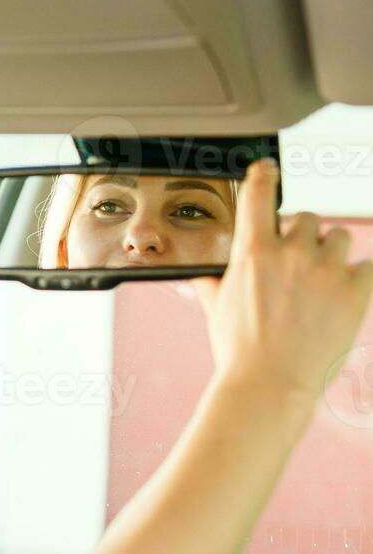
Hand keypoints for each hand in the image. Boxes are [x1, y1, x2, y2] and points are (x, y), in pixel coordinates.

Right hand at [193, 158, 372, 402]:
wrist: (270, 384)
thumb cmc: (238, 350)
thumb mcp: (216, 309)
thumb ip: (211, 282)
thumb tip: (197, 274)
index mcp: (253, 252)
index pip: (258, 194)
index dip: (263, 175)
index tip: (267, 169)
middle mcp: (291, 253)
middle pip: (307, 218)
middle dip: (303, 238)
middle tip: (296, 266)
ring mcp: (326, 270)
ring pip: (338, 239)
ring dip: (330, 254)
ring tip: (318, 283)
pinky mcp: (356, 290)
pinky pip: (365, 266)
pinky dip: (355, 278)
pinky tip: (338, 299)